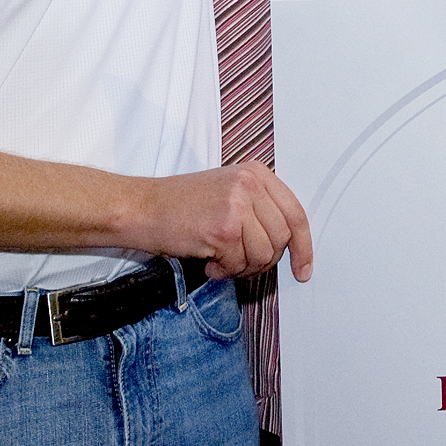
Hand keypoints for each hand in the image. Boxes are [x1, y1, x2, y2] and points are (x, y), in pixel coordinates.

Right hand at [139, 161, 313, 282]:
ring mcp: (238, 205)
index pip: (295, 213)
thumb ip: (259, 208)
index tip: (302, 268)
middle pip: (282, 238)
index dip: (303, 246)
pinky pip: (239, 264)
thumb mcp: (228, 191)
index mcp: (256, 173)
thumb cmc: (180, 204)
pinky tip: (210, 264)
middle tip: (241, 264)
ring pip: (263, 254)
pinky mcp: (223, 228)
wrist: (141, 207)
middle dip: (264, 261)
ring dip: (243, 268)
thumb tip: (288, 243)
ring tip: (222, 261)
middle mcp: (250, 184)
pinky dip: (224, 272)